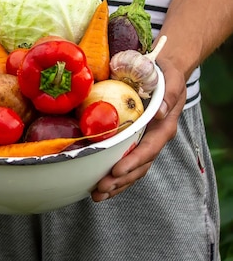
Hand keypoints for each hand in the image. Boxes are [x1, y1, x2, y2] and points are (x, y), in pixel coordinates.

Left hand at [91, 56, 185, 201]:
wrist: (165, 73)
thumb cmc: (166, 76)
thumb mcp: (171, 82)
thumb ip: (168, 97)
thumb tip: (162, 112)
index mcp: (163, 129)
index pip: (148, 149)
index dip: (132, 162)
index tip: (116, 171)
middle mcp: (153, 139)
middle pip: (139, 166)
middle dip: (120, 180)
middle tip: (100, 189)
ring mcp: (144, 142)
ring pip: (132, 170)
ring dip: (116, 184)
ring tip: (97, 195)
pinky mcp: (134, 141)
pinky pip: (125, 162)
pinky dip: (114, 177)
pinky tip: (99, 185)